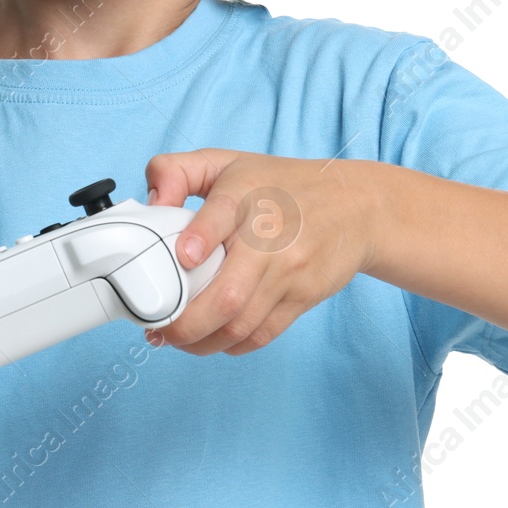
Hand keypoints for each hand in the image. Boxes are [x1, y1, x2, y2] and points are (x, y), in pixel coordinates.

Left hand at [143, 149, 376, 356]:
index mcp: (245, 194)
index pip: (222, 213)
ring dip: (201, 342)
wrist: (355, 206)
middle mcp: (269, 238)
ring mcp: (289, 272)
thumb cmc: (280, 186)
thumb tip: (153, 202)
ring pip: (241, 324)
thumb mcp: (226, 162)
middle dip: (185, 323)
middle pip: (228, 294)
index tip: (184, 256)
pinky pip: (263, 334)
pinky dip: (232, 345)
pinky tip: (211, 340)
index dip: (200, 238)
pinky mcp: (303, 297)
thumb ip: (176, 171)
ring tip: (177, 340)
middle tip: (158, 328)